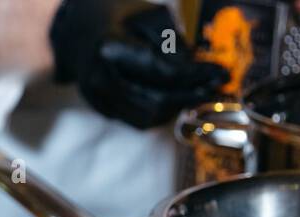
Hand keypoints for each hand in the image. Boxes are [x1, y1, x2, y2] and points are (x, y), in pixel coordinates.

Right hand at [50, 0, 228, 129]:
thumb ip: (173, 42)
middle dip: (190, 96)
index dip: (196, 76)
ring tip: (198, 92)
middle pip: (155, 102)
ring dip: (176, 108)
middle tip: (217, 87)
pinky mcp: (100, 109)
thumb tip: (196, 69)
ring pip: (146, 117)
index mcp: (110, 49)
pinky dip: (160, 111)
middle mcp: (100, 79)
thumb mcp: (149, 15)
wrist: (76, 30)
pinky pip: (135, 118)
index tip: (223, 73)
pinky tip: (176, 97)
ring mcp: (97, 98)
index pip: (162, 72)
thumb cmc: (117, 15)